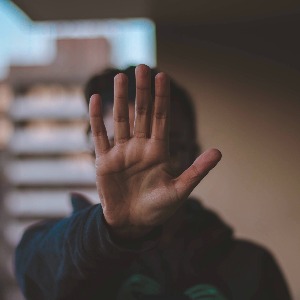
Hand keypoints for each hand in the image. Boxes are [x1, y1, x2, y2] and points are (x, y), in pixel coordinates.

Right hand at [89, 64, 221, 238]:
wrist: (133, 223)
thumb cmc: (158, 209)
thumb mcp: (180, 191)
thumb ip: (197, 171)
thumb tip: (219, 152)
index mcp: (159, 151)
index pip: (161, 118)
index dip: (162, 98)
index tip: (162, 76)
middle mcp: (140, 147)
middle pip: (142, 113)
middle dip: (142, 91)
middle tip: (142, 67)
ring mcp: (122, 152)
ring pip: (121, 119)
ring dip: (121, 99)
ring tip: (121, 77)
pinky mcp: (104, 161)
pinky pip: (100, 136)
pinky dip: (97, 118)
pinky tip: (96, 100)